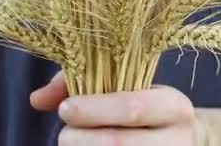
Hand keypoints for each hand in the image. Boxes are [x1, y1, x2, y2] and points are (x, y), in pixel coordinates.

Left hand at [30, 73, 208, 145]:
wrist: (182, 139)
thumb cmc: (144, 107)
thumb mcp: (126, 87)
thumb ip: (81, 82)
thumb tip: (38, 99)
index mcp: (172, 105)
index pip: (132, 107)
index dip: (94, 109)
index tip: (66, 109)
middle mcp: (178, 138)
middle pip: (119, 144)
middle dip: (81, 139)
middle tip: (64, 134)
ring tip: (75, 144)